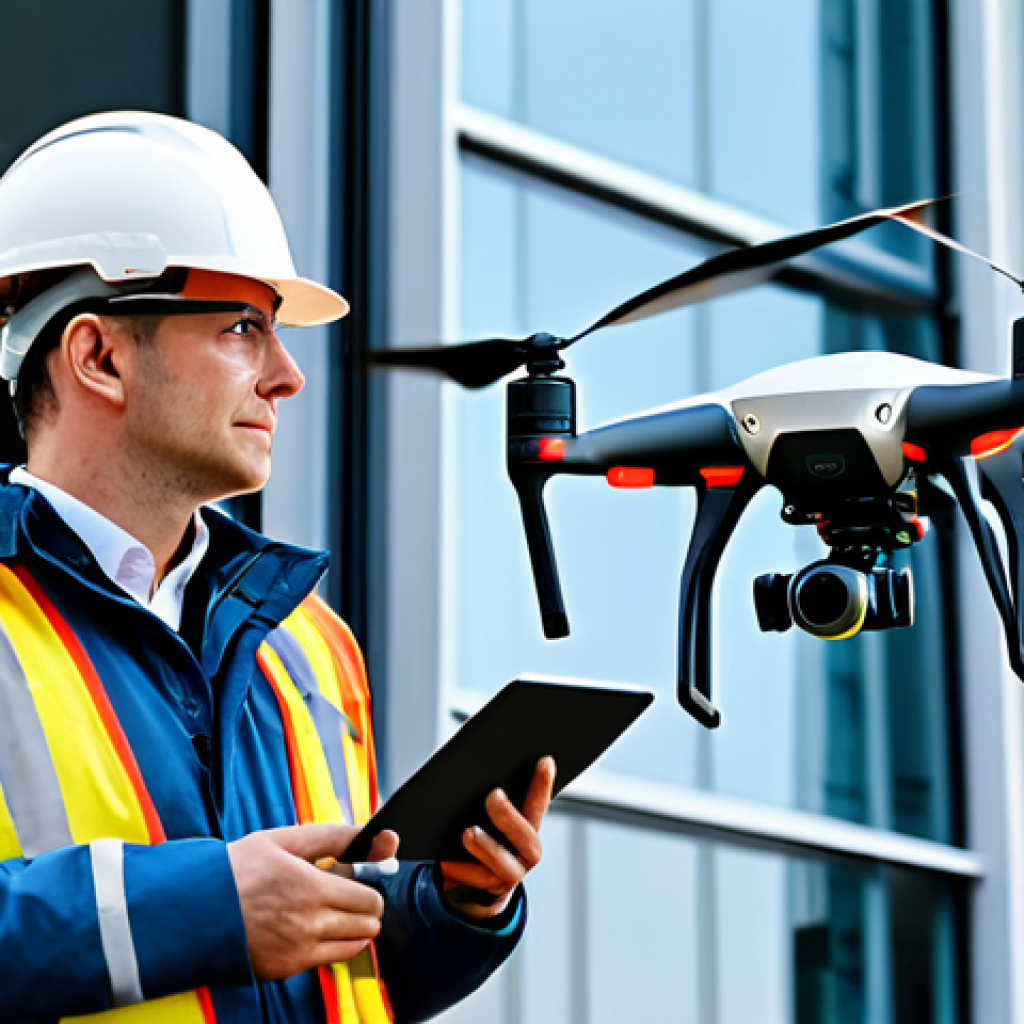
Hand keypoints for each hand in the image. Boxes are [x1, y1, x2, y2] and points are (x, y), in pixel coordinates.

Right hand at [228, 823, 398, 980]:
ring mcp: (298, 950)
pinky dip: (331, 946)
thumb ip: (332, 836)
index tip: (364, 881)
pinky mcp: (286, 968)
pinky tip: (315, 928)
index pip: (369, 899)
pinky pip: (328, 961)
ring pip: (354, 945)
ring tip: (333, 912)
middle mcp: (308, 923)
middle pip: (367, 924)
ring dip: (353, 929)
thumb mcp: (283, 840)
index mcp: (310, 887)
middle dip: (366, 909)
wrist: (192, 911)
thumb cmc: (235, 871)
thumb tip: (372, 834)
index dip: (370, 887)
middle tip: (349, 895)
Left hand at [441, 756, 555, 919]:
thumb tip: (479, 768)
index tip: (544, 761)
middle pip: (525, 835)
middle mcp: (528, 850)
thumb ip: (497, 798)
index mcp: (531, 826)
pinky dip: (462, 869)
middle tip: (493, 795)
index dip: (544, 784)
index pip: (539, 802)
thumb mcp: (492, 815)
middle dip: (508, 815)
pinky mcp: (491, 888)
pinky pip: (477, 880)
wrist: (473, 879)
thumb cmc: (485, 833)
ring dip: (486, 846)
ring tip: (469, 832)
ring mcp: (512, 872)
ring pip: (503, 863)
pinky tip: (448, 860)